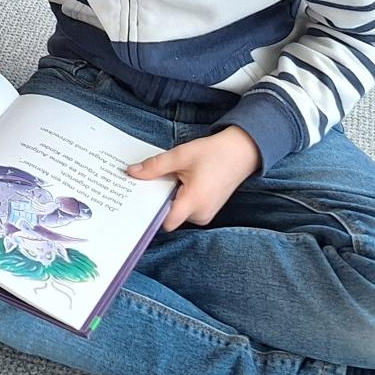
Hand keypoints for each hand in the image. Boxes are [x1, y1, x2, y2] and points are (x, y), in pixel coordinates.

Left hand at [128, 127, 261, 230]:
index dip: (151, 213)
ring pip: (178, 212)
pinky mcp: (207, 210)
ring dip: (170, 197)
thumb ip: (155, 166)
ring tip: (170, 177)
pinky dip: (180, 197)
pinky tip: (179, 181)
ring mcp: (206, 214)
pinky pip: (187, 208)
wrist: (242, 152)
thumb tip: (132, 172)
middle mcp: (201, 214)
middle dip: (159, 200)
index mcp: (194, 202)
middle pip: (169, 216)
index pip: (166, 222)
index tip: (138, 201)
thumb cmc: (215, 153)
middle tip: (151, 181)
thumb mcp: (181, 155)